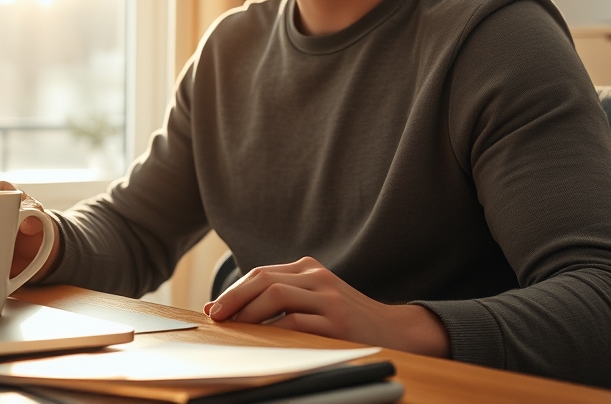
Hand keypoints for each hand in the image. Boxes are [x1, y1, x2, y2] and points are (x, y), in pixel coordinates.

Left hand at [203, 256, 449, 357]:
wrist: (395, 330)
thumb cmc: (348, 318)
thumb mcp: (316, 299)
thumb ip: (281, 299)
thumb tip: (231, 309)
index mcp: (309, 269)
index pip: (261, 273)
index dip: (233, 291)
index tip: (215, 308)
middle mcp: (317, 277)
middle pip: (263, 279)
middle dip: (233, 299)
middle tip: (216, 317)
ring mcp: (328, 298)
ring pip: (276, 295)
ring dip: (248, 313)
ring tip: (234, 328)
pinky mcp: (337, 321)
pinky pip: (295, 322)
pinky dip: (273, 331)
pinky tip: (262, 341)